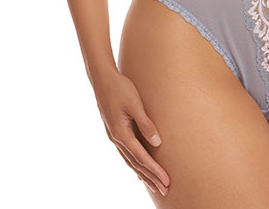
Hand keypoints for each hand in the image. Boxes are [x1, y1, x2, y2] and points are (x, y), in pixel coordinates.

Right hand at [92, 68, 169, 195]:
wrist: (102, 79)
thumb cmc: (120, 88)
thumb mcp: (135, 104)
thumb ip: (146, 123)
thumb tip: (157, 142)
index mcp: (121, 134)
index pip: (142, 158)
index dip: (155, 170)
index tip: (166, 181)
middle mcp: (117, 139)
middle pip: (136, 164)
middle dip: (151, 177)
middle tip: (164, 190)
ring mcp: (114, 136)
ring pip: (130, 160)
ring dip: (143, 173)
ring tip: (154, 185)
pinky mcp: (115, 131)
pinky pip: (126, 153)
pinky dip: (134, 164)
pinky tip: (138, 168)